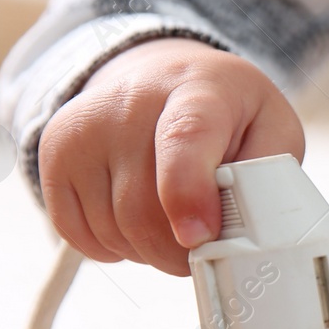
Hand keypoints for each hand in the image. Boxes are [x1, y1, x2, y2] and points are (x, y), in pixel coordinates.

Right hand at [38, 37, 304, 275]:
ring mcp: (85, 126)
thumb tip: (255, 231)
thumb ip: (271, 176)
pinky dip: (113, 249)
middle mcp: (131, 101)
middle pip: (144, 208)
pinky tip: (137, 224)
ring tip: (173, 226)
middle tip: (202, 249)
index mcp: (199, 90)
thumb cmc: (227, 114)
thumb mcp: (272, 129)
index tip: (199, 237)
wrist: (161, 76)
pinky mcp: (56, 153)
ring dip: (149, 252)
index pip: (184, 140)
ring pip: (113, 230)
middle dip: (179, 253)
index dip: (187, 194)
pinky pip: (77, 234)